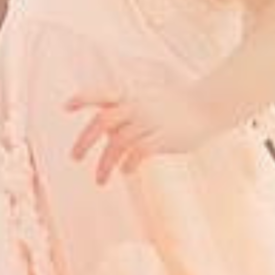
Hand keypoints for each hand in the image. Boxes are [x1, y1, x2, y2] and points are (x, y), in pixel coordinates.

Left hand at [65, 86, 219, 183]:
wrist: (209, 106)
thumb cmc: (175, 108)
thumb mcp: (146, 103)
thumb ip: (124, 116)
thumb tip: (106, 136)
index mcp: (130, 98)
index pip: (101, 94)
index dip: (83, 98)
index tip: (65, 107)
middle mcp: (137, 107)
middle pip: (103, 120)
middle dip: (84, 140)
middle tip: (74, 158)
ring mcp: (151, 120)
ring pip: (119, 142)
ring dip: (105, 164)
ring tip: (99, 180)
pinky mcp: (164, 136)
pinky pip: (139, 151)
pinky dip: (128, 164)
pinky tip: (126, 172)